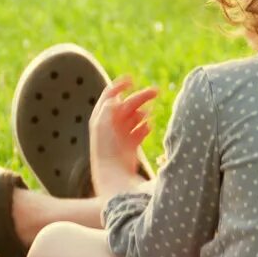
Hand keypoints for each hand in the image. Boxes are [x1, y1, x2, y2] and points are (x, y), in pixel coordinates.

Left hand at [88, 74, 156, 197]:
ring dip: (143, 112)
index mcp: (101, 118)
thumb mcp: (103, 125)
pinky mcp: (130, 147)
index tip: (132, 79)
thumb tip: (115, 97)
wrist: (112, 177)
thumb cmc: (106, 151)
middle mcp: (110, 126)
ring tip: (149, 113)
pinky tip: (149, 127)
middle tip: (156, 91)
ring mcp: (121, 136)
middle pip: (127, 105)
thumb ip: (109, 108)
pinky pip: (140, 132)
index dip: (119, 86)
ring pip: (135, 118)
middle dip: (140, 97)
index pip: (109, 96)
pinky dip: (145, 128)